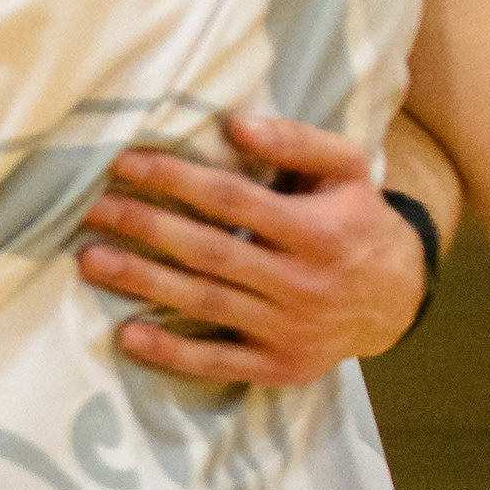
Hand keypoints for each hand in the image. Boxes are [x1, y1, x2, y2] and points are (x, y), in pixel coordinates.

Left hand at [77, 110, 425, 384]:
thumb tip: (237, 123)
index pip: (231, 200)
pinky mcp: (282, 367)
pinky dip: (174, 353)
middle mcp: (303, 283)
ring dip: (143, 282)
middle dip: (144, 227)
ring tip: (90, 259)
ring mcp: (291, 330)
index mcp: (316, 231)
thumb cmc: (356, 220)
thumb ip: (298, 141)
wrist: (399, 299)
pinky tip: (129, 335)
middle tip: (90, 208)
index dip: (175, 179)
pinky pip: (221, 362)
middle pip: (209, 251)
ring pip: (206, 303)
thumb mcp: (347, 170)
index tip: (123, 162)